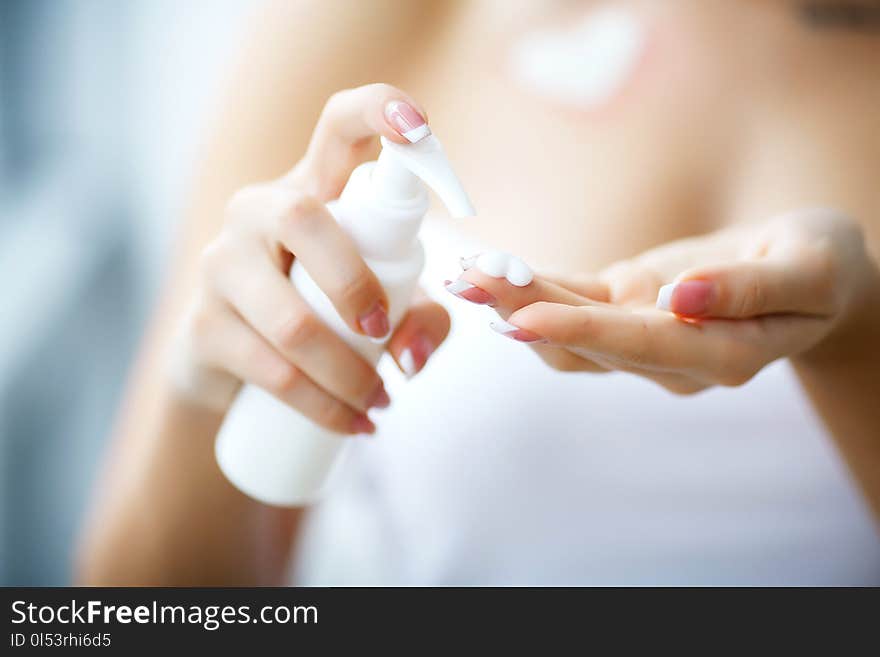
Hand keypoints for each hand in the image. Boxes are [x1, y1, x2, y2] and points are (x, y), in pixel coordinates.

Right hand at [172, 84, 448, 432]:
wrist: (239, 368)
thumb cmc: (327, 315)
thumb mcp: (387, 308)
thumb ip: (423, 318)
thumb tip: (409, 358)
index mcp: (314, 188)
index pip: (339, 126)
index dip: (378, 111)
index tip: (420, 126)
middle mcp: (259, 210)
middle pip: (306, 217)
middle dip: (357, 283)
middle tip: (384, 334)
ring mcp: (222, 264)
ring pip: (290, 318)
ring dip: (347, 374)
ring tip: (380, 404)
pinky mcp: (202, 325)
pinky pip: (268, 369)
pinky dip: (320, 406)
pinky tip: (351, 424)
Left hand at [445, 209, 877, 394]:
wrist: (812, 272)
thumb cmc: (821, 264)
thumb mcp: (809, 267)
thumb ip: (750, 289)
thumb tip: (678, 300)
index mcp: (722, 356)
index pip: (641, 346)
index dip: (581, 333)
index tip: (523, 318)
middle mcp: (673, 360)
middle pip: (590, 342)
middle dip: (527, 311)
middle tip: (468, 282)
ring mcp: (646, 339)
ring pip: (571, 329)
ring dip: (518, 302)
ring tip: (466, 274)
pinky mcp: (629, 310)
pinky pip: (576, 303)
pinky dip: (535, 289)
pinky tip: (493, 275)